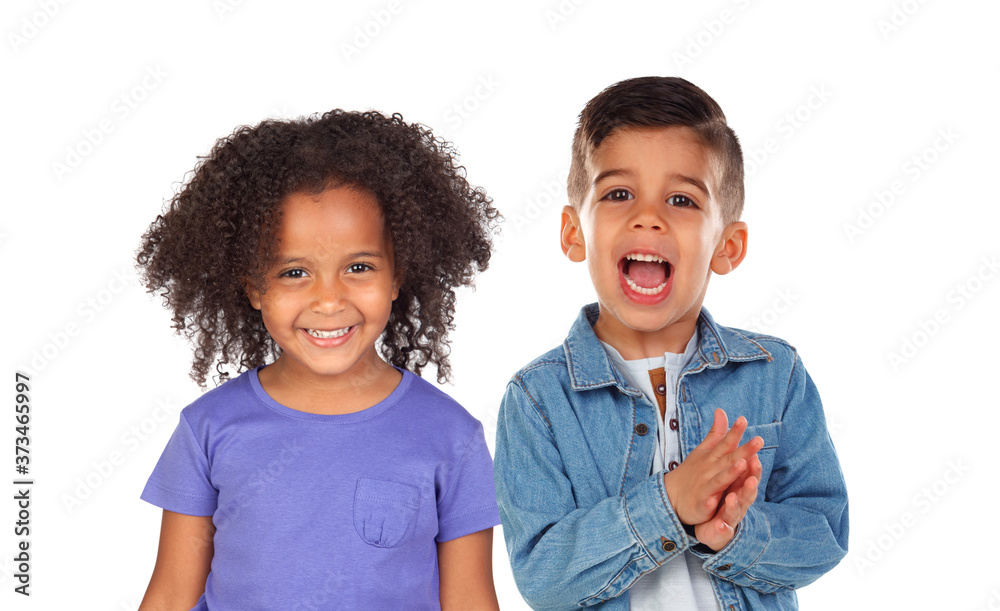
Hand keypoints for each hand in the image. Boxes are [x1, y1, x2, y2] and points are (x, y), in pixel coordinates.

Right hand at [663, 409, 762, 525]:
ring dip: (730, 473)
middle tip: (759, 441)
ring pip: (720, 480)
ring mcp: (705, 487)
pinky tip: (716, 501)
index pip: (725, 442)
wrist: (670, 495)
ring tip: (742, 464)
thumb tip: (721, 410)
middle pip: (729, 459)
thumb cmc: (692, 471)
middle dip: (743, 451)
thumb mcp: (703, 450)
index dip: (735, 432)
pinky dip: (711, 503)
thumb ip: (716, 433)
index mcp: (712, 457)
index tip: (744, 419)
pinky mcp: (701, 505)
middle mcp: (709, 470)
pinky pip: (707, 504)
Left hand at [694, 452, 760, 550]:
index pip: (749, 478)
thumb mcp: (730, 481)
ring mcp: (731, 518)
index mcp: (740, 490)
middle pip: (747, 495)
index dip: (753, 470)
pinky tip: (719, 524)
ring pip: (735, 512)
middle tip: (751, 479)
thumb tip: (744, 445)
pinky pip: (723, 529)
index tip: (755, 457)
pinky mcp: (722, 531)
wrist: (713, 527)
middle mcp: (739, 504)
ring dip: (734, 506)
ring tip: (731, 498)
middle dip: (749, 487)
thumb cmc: (724, 499)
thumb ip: (736, 464)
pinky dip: (722, 527)